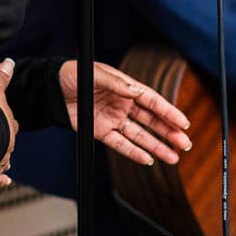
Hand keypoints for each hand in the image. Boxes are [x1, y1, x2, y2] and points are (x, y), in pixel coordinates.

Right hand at [0, 59, 17, 188]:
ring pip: (3, 159)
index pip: (10, 123)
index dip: (7, 122)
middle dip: (3, 139)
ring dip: (0, 157)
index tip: (4, 121)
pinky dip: (1, 180)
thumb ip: (0, 78)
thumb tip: (9, 63)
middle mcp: (6, 145)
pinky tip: (5, 181)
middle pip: (7, 141)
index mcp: (7, 126)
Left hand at [58, 61, 192, 165]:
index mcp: (126, 88)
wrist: (51, 88)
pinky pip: (120, 144)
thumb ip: (116, 84)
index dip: (169, 112)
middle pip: (151, 121)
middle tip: (185, 144)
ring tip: (173, 158)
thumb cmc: (73, 74)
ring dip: (156, 146)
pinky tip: (148, 160)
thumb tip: (136, 91)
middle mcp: (123, 105)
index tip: (184, 123)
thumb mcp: (96, 74)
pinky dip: (134, 153)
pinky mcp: (101, 131)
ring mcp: (113, 119)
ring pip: (140, 136)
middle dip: (169, 133)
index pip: (153, 101)